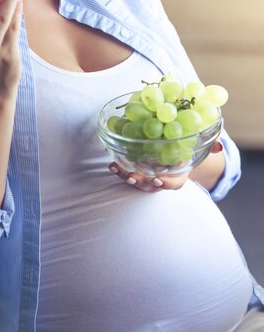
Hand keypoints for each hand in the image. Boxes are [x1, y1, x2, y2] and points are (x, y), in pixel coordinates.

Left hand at [108, 138, 223, 192]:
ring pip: (137, 181)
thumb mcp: (199, 149)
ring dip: (126, 176)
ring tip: (116, 169)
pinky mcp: (137, 172)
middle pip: (151, 185)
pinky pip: (127, 174)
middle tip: (132, 177)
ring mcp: (148, 178)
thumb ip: (209, 147)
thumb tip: (219, 146)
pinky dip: (119, 170)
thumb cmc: (187, 151)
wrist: (175, 154)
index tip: (159, 180)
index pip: (174, 183)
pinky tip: (111, 164)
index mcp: (178, 176)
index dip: (166, 183)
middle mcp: (162, 180)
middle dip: (141, 182)